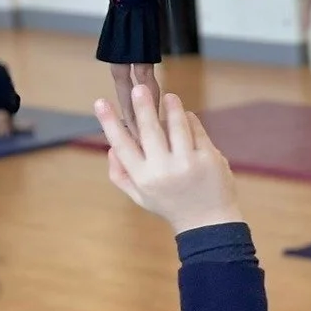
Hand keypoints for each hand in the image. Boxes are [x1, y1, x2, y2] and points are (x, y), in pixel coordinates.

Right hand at [94, 89, 242, 234]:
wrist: (209, 222)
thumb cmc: (171, 205)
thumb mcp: (140, 197)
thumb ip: (121, 174)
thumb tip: (110, 149)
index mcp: (143, 177)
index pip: (122, 145)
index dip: (109, 122)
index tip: (100, 102)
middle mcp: (164, 169)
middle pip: (150, 131)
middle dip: (143, 106)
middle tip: (138, 87)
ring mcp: (189, 163)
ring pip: (177, 126)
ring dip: (172, 107)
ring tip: (168, 96)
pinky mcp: (210, 159)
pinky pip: (198, 132)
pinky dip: (191, 120)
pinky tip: (186, 114)